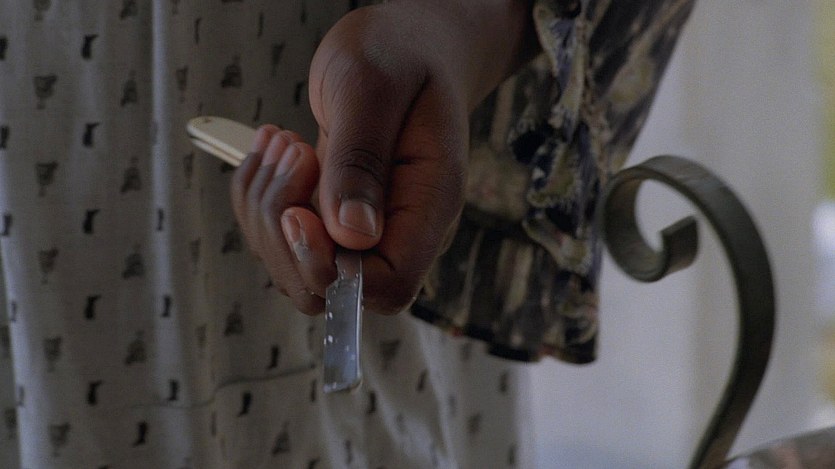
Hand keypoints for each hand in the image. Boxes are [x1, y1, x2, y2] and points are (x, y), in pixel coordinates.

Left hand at [231, 1, 536, 314]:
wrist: (407, 47)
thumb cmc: (401, 56)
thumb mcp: (375, 90)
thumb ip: (362, 161)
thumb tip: (350, 236)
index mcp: (428, 206)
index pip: (389, 285)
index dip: (334, 268)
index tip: (300, 212)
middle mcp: (397, 229)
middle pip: (330, 289)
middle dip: (285, 237)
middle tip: (290, 160)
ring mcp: (362, 228)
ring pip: (294, 268)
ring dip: (266, 210)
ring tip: (282, 144)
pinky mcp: (330, 217)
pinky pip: (277, 238)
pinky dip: (257, 196)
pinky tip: (272, 151)